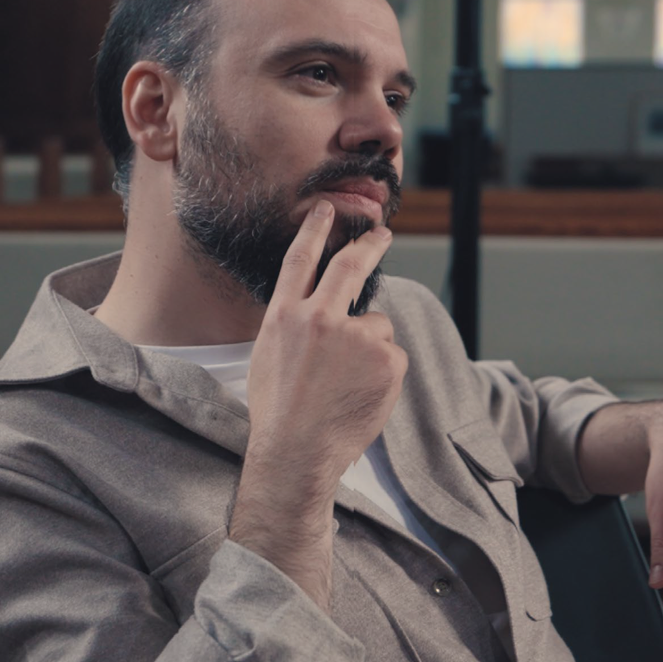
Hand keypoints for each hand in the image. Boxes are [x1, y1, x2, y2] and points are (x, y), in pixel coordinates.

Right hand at [246, 199, 406, 485]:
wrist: (296, 452)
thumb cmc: (280, 411)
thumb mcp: (269, 355)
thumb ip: (296, 324)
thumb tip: (325, 308)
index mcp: (284, 316)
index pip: (300, 259)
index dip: (315, 229)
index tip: (327, 209)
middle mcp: (318, 317)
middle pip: (350, 266)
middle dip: (369, 245)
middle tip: (382, 233)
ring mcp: (355, 337)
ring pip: (378, 325)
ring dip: (371, 346)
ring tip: (349, 382)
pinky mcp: (386, 359)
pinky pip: (392, 354)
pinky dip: (384, 372)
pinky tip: (364, 393)